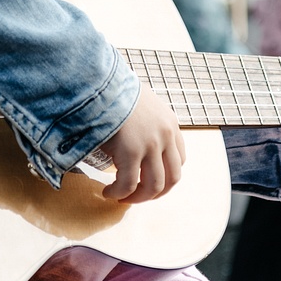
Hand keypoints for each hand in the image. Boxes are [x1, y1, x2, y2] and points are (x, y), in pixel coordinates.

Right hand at [99, 84, 185, 202]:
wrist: (100, 82)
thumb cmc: (113, 91)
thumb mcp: (140, 102)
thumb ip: (144, 121)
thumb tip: (132, 135)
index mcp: (170, 124)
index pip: (179, 161)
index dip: (164, 177)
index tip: (147, 181)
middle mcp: (166, 135)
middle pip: (172, 178)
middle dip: (153, 194)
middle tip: (135, 196)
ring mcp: (150, 144)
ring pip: (153, 186)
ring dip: (137, 198)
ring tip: (120, 196)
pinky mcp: (131, 151)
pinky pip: (128, 184)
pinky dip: (118, 193)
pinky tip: (108, 192)